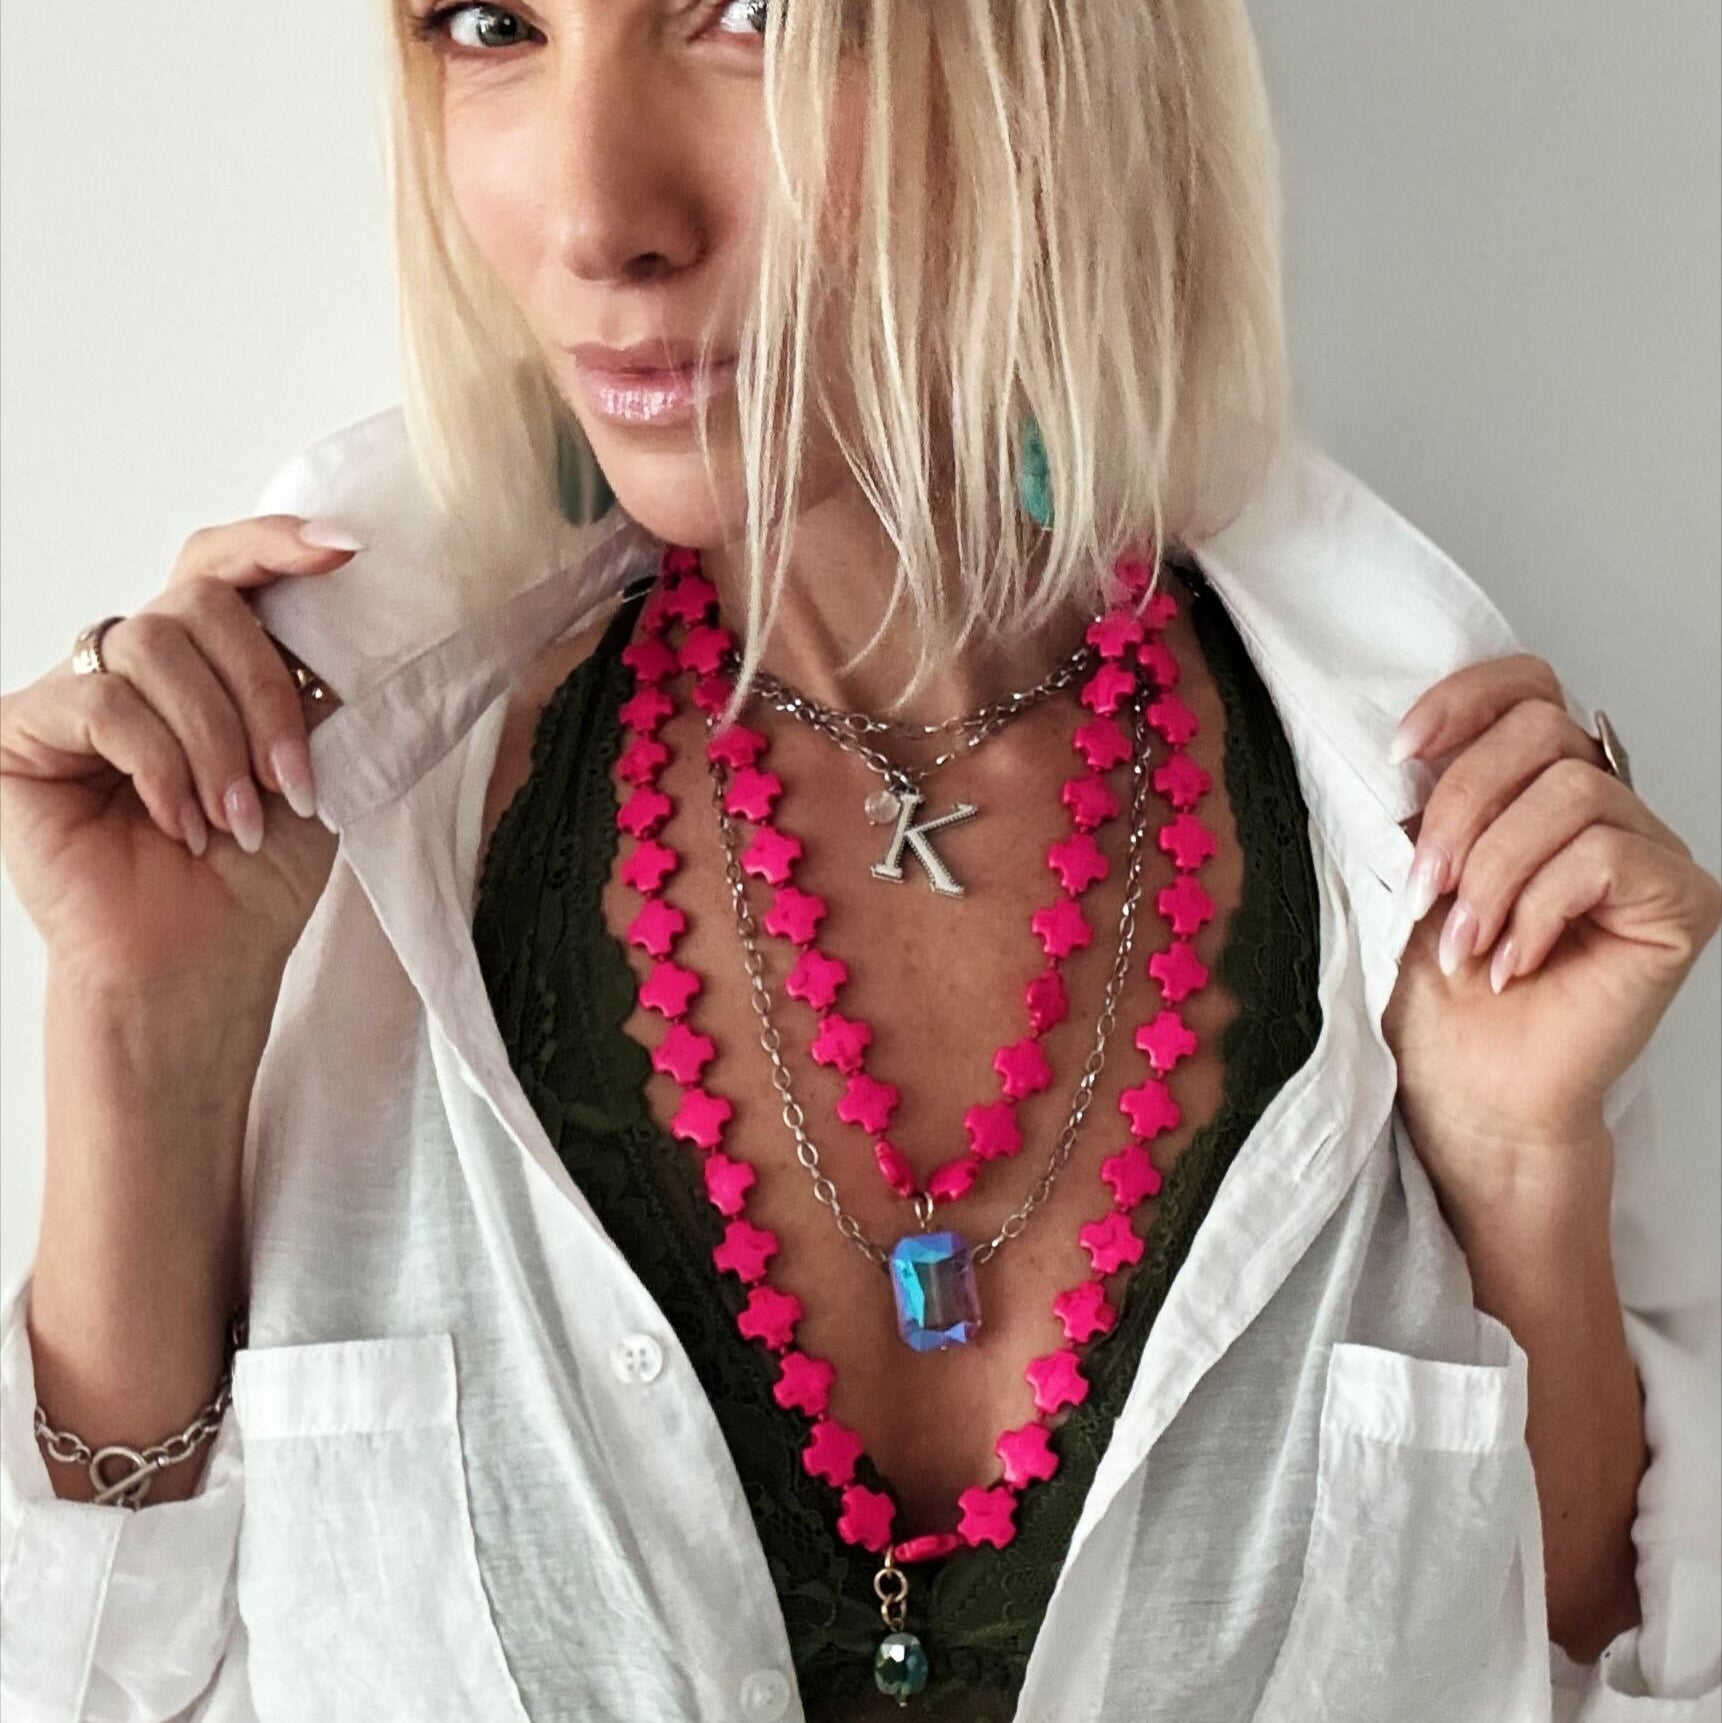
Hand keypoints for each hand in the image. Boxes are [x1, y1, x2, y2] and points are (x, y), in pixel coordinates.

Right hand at [0, 515, 356, 1011]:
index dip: (278, 544)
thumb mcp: (308, 764)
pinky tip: (179, 822)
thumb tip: (341, 610)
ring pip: (155, 647)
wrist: (201, 964)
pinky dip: (160, 764)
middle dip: (263, 692)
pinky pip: (103, 701)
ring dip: (216, 740)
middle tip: (289, 779)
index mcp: (203, 663)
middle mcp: (132, 665)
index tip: (347, 551)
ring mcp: (71, 693)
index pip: (224, 568)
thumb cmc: (254, 877)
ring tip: (235, 818)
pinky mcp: (18, 731)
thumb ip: (309, 682)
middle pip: (202, 604)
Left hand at [1381, 653, 1720, 1198]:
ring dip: (1495, 869)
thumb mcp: (1407, 873)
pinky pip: (1605, 856)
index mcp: (1532, 784)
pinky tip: (1516, 961)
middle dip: (1463, 805)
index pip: (1526, 686)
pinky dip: (1540, 907)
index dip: (1465, 700)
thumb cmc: (1437, 993)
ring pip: (1571, 791)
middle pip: (1543, 728)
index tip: (1401, 753)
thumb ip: (1422, 801)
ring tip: (1466, 939)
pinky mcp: (1681, 900)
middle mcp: (1602, 803)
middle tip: (1424, 885)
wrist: (1472, 1090)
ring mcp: (1648, 849)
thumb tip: (1409, 749)